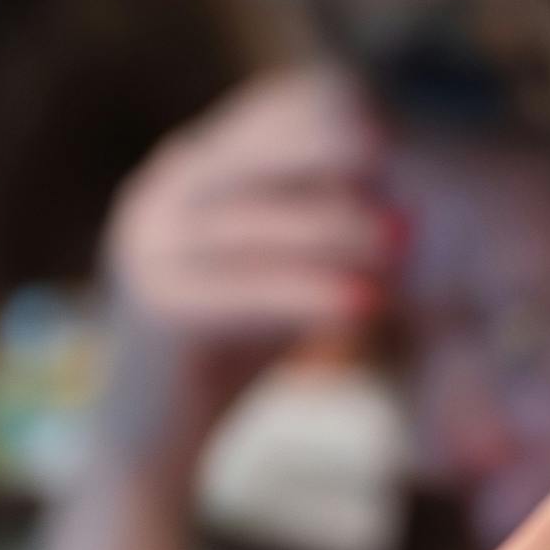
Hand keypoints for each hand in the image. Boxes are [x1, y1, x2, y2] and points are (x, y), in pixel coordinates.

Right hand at [92, 65, 387, 474]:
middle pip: (256, 154)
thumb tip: (403, 190)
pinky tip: (366, 306)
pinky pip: (244, 288)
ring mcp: (145, 249)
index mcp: (186, 171)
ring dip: (336, 230)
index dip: (329, 112)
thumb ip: (319, 218)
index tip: (391, 136)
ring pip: (254, 223)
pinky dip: (309, 293)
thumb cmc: (230, 346)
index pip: (264, 110)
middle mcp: (156, 197)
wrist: (152, 439)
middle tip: (398, 172)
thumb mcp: (280, 262)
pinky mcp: (152, 306)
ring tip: (404, 247)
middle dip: (332, 159)